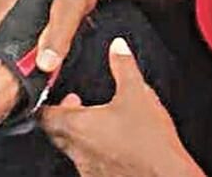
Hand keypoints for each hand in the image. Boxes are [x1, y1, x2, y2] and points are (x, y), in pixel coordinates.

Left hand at [40, 38, 203, 176]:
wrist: (166, 176)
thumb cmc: (150, 141)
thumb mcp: (137, 93)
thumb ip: (123, 66)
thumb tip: (117, 48)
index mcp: (78, 125)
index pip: (44, 115)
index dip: (46, 103)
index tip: (56, 95)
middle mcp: (77, 149)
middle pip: (55, 132)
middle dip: (64, 117)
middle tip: (77, 105)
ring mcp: (87, 168)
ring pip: (72, 149)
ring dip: (79, 135)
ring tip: (97, 123)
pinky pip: (88, 164)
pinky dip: (94, 152)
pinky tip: (112, 145)